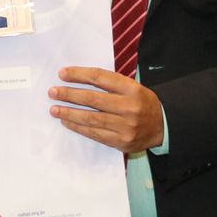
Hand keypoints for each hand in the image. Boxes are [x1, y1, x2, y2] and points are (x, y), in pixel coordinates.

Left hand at [49, 66, 163, 152]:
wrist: (163, 127)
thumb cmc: (142, 103)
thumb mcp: (133, 87)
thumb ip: (111, 84)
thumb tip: (78, 80)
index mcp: (132, 89)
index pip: (100, 78)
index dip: (79, 75)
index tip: (62, 74)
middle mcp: (129, 107)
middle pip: (92, 99)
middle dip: (69, 95)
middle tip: (53, 92)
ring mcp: (125, 126)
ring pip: (91, 118)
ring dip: (69, 113)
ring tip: (54, 109)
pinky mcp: (121, 142)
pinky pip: (95, 133)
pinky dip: (78, 127)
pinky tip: (67, 121)